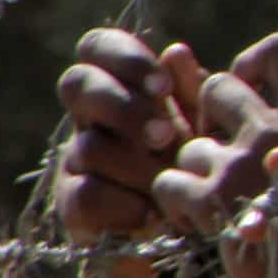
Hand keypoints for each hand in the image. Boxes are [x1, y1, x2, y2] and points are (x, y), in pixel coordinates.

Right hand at [52, 28, 195, 245]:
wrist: (188, 231)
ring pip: (89, 147)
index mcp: (121, 86)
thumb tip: (175, 51)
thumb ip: (193, 92)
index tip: (163, 87)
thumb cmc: (200, 164)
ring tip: (172, 185)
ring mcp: (76, 160)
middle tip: (167, 136)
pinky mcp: (71, 205)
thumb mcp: (206, 127)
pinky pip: (84, 196)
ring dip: (138, 168)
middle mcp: (90, 118)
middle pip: (76, 84)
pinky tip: (154, 216)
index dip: (125, 59)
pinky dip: (125, 207)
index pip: (97, 46)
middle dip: (124, 108)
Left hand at [160, 42, 277, 277]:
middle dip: (212, 120)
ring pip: (189, 145)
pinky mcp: (212, 202)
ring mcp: (243, 165)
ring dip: (195, 173)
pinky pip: (169, 183)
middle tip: (225, 157)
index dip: (254, 65)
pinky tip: (204, 225)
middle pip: (218, 88)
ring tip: (220, 204)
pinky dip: (177, 206)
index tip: (253, 95)